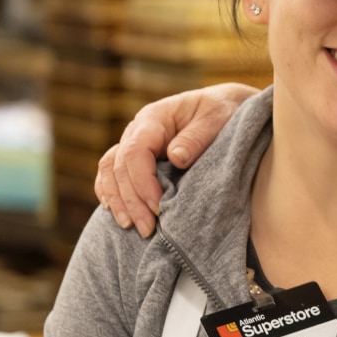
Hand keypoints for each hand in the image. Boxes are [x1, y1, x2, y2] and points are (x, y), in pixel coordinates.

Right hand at [95, 83, 257, 236]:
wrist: (226, 106)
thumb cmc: (223, 111)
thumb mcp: (217, 118)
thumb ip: (197, 137)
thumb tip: (175, 157)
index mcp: (154, 118)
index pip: (135, 151)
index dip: (142, 182)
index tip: (159, 207)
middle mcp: (137, 131)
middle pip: (119, 167)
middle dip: (131, 200)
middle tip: (147, 229)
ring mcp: (135, 144)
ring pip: (110, 172)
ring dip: (118, 201)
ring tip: (131, 227)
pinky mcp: (139, 159)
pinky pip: (113, 176)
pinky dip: (113, 194)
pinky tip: (121, 214)